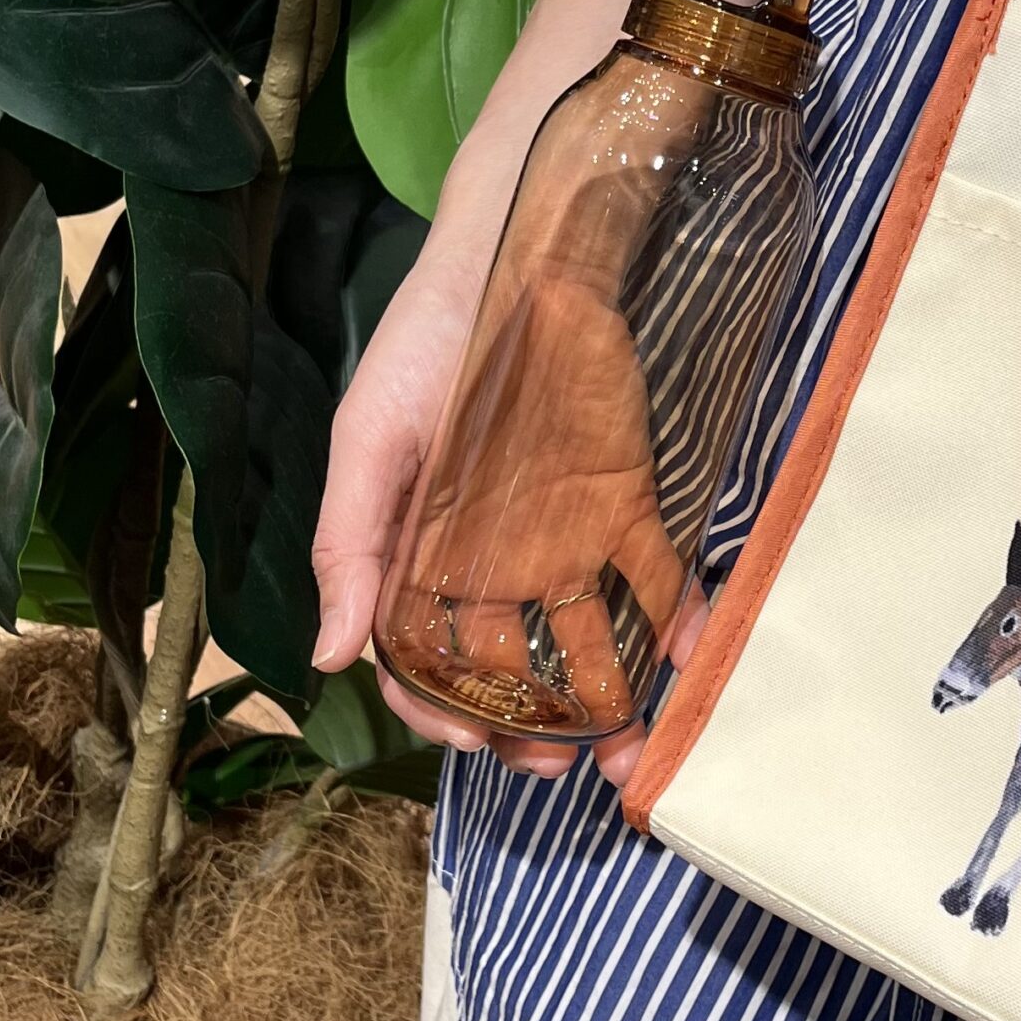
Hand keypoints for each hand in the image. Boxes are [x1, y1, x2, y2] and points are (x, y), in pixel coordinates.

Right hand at [311, 241, 680, 786]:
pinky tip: (695, 654)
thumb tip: (325, 656)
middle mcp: (488, 565)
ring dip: (612, 702)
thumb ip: (349, 543)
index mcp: (415, 559)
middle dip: (534, 728)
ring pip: (585, 644)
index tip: (480, 739)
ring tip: (640, 745)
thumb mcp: (371, 439)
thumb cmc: (428, 345)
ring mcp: (560, 539)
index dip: (443, 712)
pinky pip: (656, 579)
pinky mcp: (626, 504)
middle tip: (569, 763)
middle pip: (507, 671)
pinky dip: (681, 623)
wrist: (522, 256)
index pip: (419, 664)